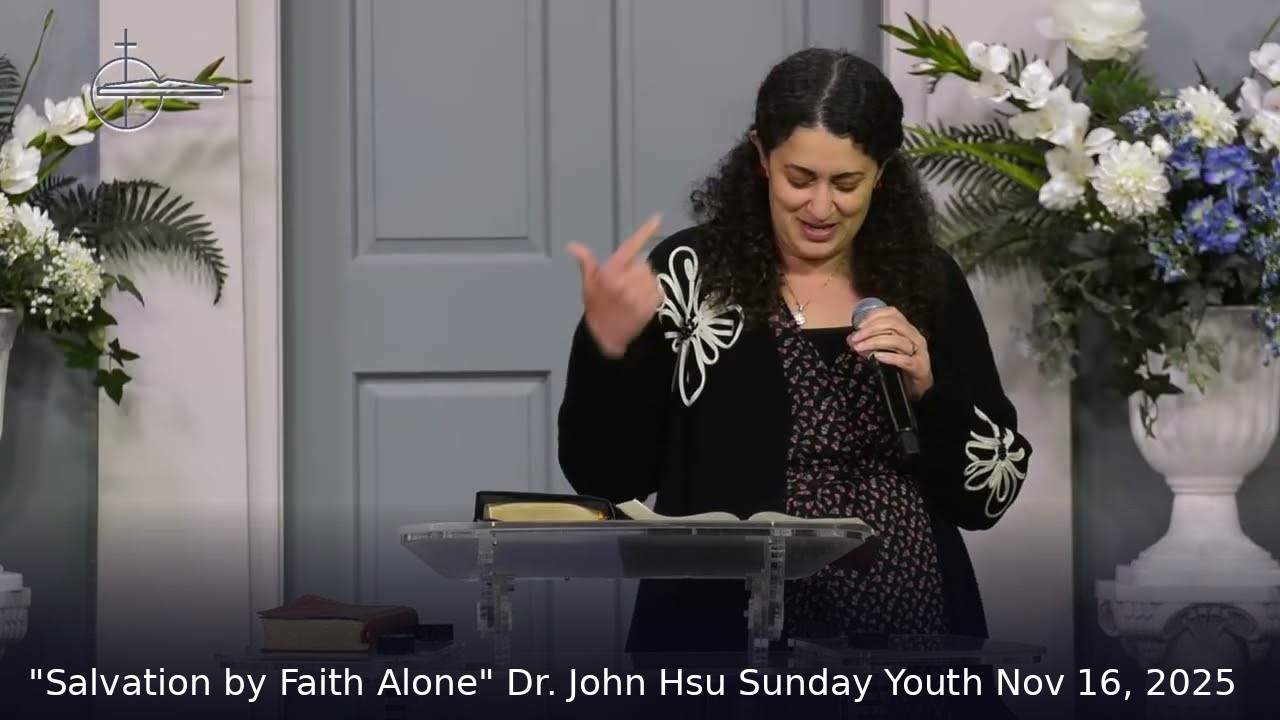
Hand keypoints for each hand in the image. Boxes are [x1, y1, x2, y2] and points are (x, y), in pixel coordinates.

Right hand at [566, 214, 663, 357]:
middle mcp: (625, 280)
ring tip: (634, 297)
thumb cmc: (596, 308)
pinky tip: (642, 303)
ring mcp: (638, 293)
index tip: (658, 218)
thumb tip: (572, 246)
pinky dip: (654, 295)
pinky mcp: (650, 305)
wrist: (605, 338)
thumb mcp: (588, 284)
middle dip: (638, 273)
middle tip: (627, 287)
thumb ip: (586, 262)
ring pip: (652, 277)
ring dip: (646, 284)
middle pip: (644, 264)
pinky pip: (659, 291)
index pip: (630, 246)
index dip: (645, 231)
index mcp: (610, 272)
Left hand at [848, 305, 932, 398]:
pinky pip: (904, 360)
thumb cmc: (903, 365)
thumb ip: (872, 342)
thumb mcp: (888, 349)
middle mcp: (915, 337)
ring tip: (860, 348)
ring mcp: (919, 352)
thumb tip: (852, 339)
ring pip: (897, 341)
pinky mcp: (919, 367)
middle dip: (870, 330)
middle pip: (893, 325)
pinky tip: (876, 357)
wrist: (920, 386)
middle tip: (855, 338)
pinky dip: (889, 357)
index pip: (893, 313)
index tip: (859, 325)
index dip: (874, 316)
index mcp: (908, 329)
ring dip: (874, 342)